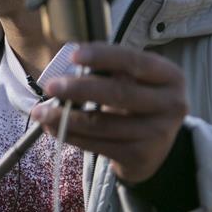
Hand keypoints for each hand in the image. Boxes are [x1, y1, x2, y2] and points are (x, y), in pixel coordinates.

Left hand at [30, 43, 187, 183]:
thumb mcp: (132, 80)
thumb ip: (107, 70)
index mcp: (170, 76)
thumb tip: (66, 63)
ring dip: (65, 118)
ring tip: (40, 112)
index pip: (135, 61)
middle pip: (119, 94)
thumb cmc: (135, 102)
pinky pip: (97, 145)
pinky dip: (70, 136)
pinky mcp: (140, 156)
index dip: (103, 57)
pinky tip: (52, 128)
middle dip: (80, 89)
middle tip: (51, 86)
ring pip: (103, 124)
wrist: (153, 146)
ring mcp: (158, 133)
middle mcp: (171, 104)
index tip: (73, 55)